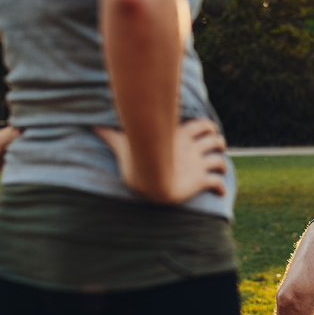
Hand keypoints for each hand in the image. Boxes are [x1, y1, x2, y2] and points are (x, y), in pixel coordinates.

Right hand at [92, 118, 227, 202]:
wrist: (152, 180)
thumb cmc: (137, 161)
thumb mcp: (124, 146)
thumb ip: (112, 136)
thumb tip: (91, 125)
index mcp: (179, 136)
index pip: (201, 124)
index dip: (207, 126)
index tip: (208, 130)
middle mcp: (192, 148)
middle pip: (215, 139)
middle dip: (218, 142)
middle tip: (217, 147)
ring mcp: (197, 164)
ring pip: (220, 158)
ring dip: (222, 162)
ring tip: (221, 167)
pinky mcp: (200, 180)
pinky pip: (217, 182)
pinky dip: (221, 185)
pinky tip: (220, 190)